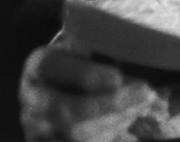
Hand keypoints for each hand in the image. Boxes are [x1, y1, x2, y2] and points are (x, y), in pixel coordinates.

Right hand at [20, 45, 155, 141]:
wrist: (62, 87)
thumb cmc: (83, 62)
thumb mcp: (87, 48)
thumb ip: (101, 54)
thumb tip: (131, 73)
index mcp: (39, 66)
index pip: (54, 70)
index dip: (87, 76)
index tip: (118, 77)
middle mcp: (32, 100)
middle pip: (65, 110)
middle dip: (111, 104)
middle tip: (147, 93)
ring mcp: (37, 129)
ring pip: (76, 134)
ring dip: (117, 119)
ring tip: (144, 103)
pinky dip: (112, 132)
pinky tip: (129, 116)